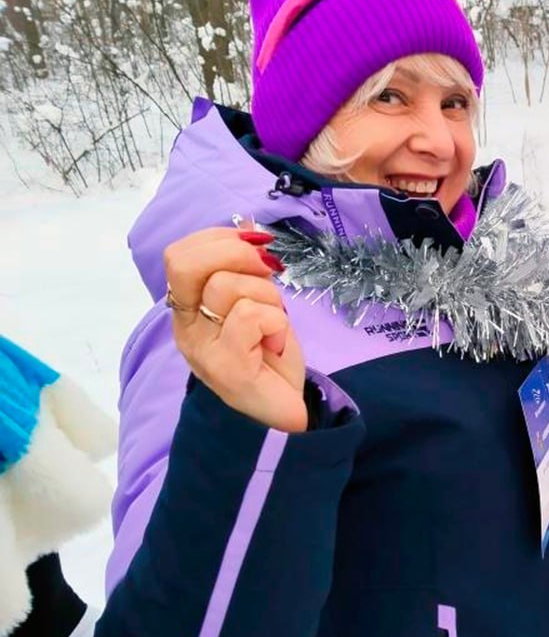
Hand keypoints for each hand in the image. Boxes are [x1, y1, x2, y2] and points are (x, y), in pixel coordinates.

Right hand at [164, 225, 306, 432]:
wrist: (282, 410)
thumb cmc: (268, 354)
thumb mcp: (259, 300)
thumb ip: (247, 269)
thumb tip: (249, 226)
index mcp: (188, 308)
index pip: (178, 254)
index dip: (219, 240)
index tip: (256, 249)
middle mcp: (186, 327)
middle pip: (186, 262)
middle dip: (237, 255)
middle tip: (267, 275)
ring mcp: (202, 349)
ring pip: (228, 287)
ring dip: (268, 297)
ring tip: (273, 325)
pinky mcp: (226, 367)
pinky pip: (250, 317)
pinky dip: (275, 323)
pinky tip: (274, 344)